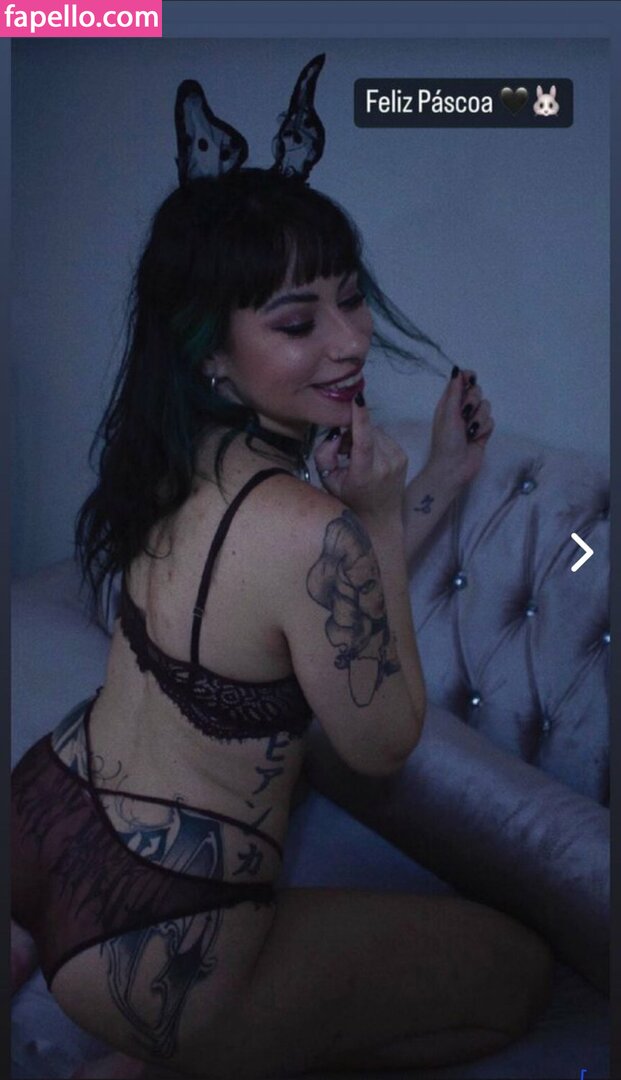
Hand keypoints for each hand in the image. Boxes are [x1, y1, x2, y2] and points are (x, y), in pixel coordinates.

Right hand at [313, 395, 407, 521]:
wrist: (380, 518)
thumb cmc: (349, 500)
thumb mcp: (328, 481)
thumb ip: (325, 456)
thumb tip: (336, 436)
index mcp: (365, 474)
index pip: (364, 442)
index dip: (360, 418)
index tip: (357, 398)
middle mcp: (385, 465)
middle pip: (368, 432)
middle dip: (353, 433)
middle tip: (343, 449)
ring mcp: (398, 460)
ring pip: (376, 431)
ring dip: (363, 436)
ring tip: (355, 455)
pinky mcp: (403, 456)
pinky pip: (384, 437)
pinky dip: (374, 441)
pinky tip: (369, 457)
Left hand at [426, 367, 494, 487]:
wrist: (454, 468)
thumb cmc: (446, 441)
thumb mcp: (448, 413)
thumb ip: (454, 391)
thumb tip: (457, 370)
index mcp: (448, 403)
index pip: (461, 382)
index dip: (468, 378)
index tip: (472, 379)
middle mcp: (461, 410)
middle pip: (476, 392)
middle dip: (473, 401)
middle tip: (465, 413)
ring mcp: (473, 421)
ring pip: (486, 406)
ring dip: (478, 418)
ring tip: (469, 431)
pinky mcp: (483, 432)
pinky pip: (491, 421)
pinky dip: (484, 429)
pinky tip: (476, 438)